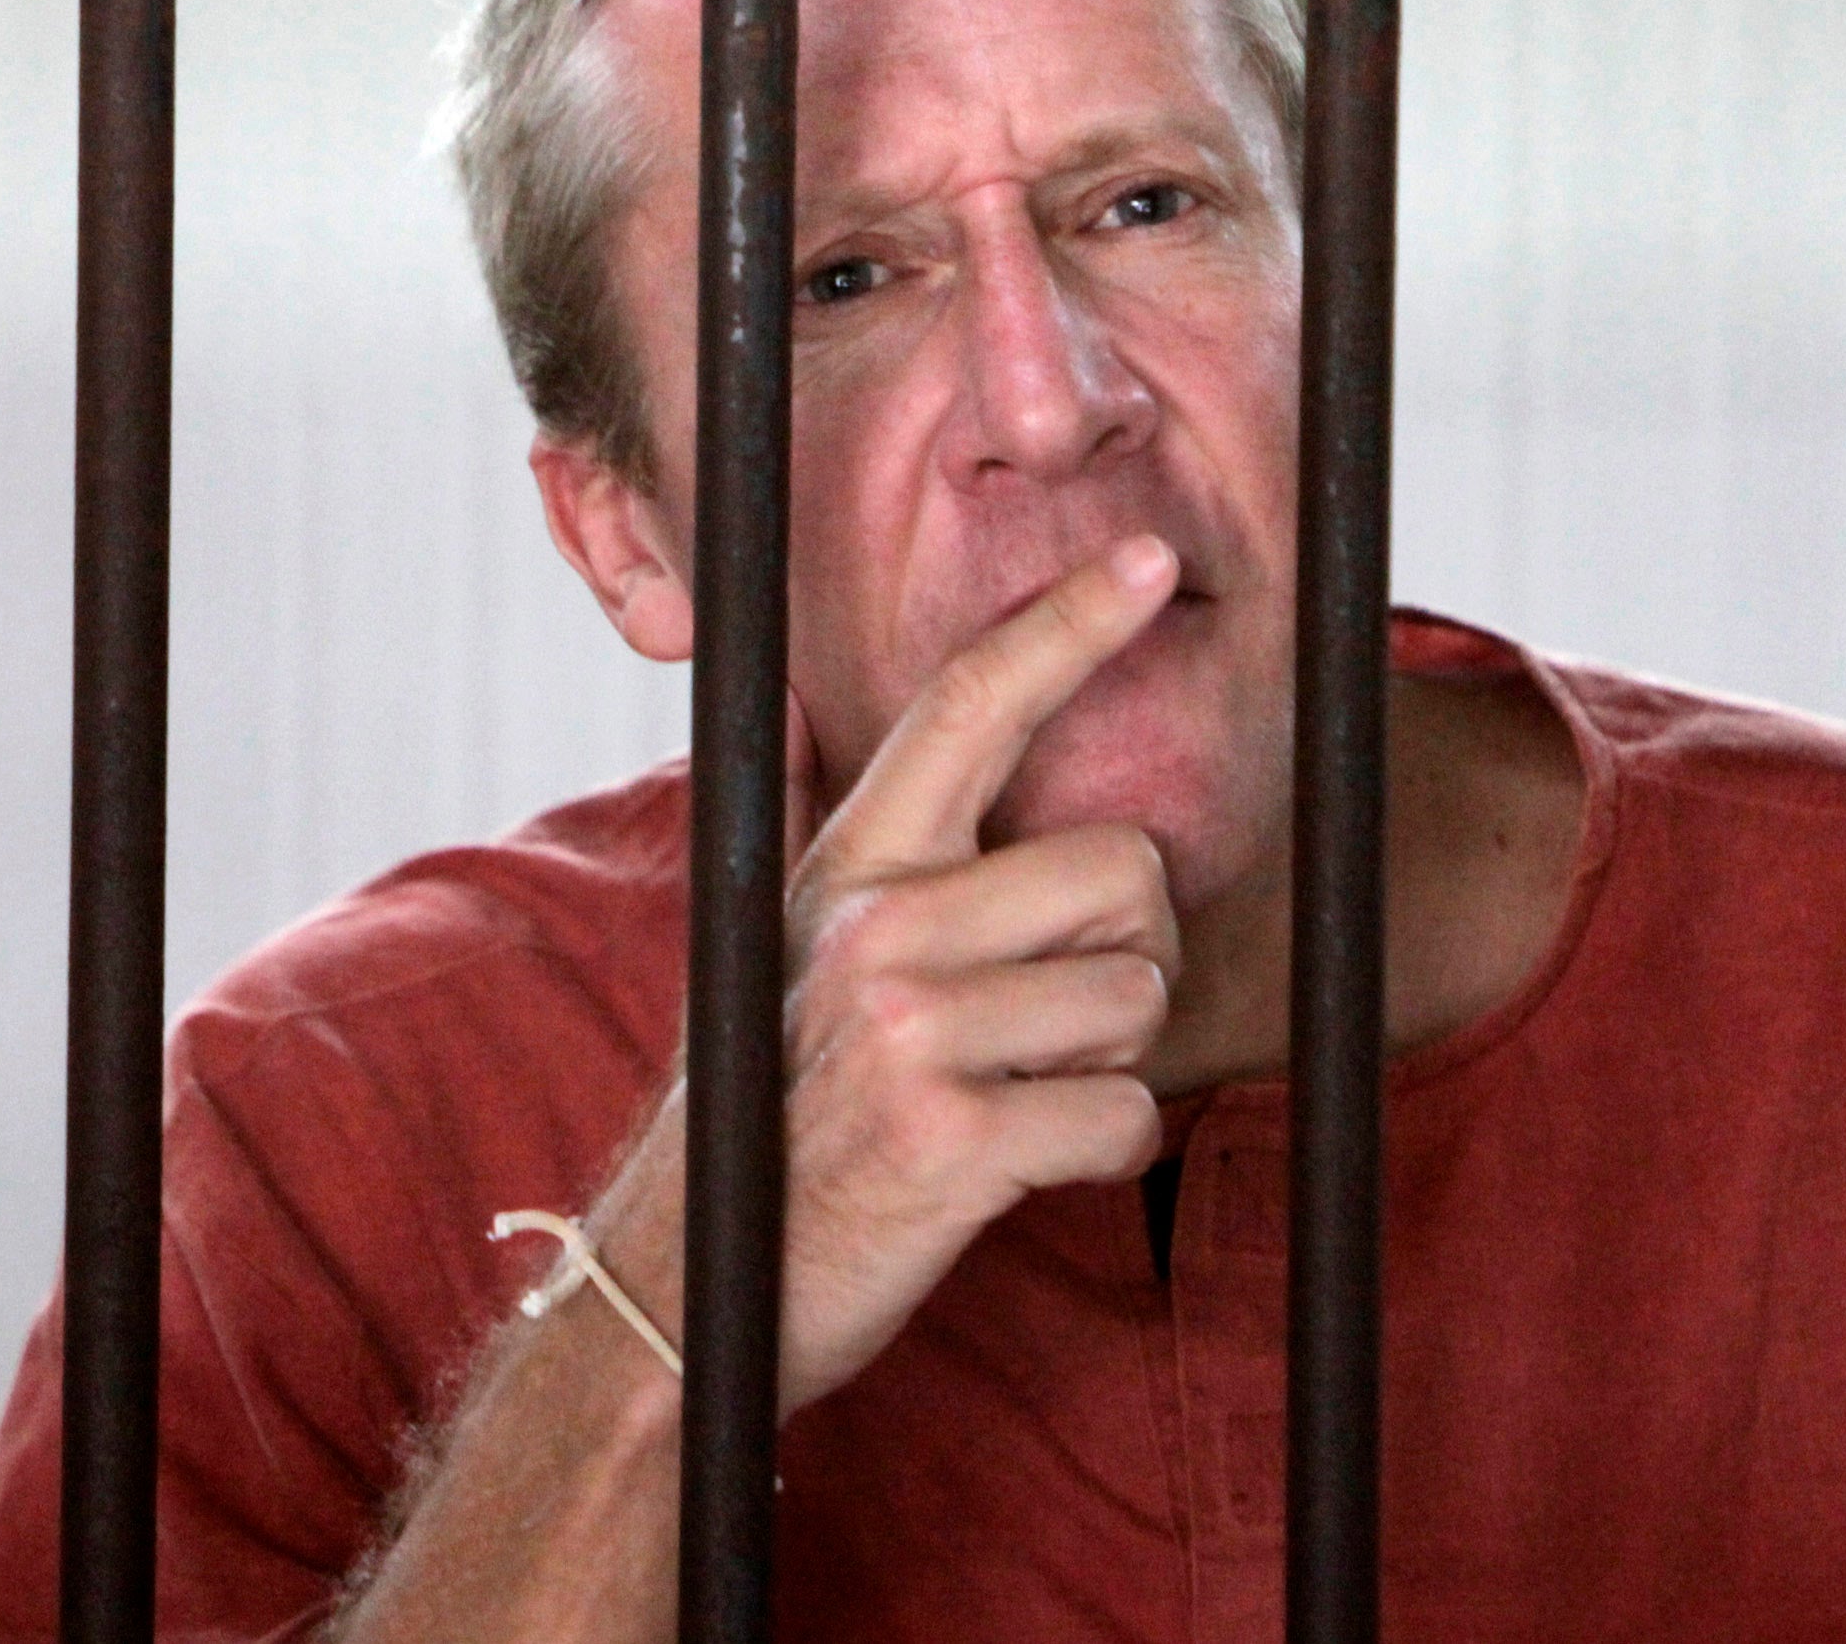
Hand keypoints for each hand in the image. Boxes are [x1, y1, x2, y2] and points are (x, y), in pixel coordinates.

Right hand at [770, 533, 1183, 1409]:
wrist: (693, 1285)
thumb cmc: (775, 1107)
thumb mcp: (788, 949)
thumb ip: (844, 842)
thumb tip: (844, 708)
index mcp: (848, 865)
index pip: (968, 707)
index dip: (1069, 624)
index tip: (1152, 561)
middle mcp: (873, 926)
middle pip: (1126, 872)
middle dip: (1121, 956)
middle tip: (1031, 1024)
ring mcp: (908, 1032)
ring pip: (1139, 1000)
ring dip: (1104, 1065)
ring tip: (1002, 1094)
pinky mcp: (952, 1142)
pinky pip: (1125, 1118)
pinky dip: (1097, 1153)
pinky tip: (1012, 1166)